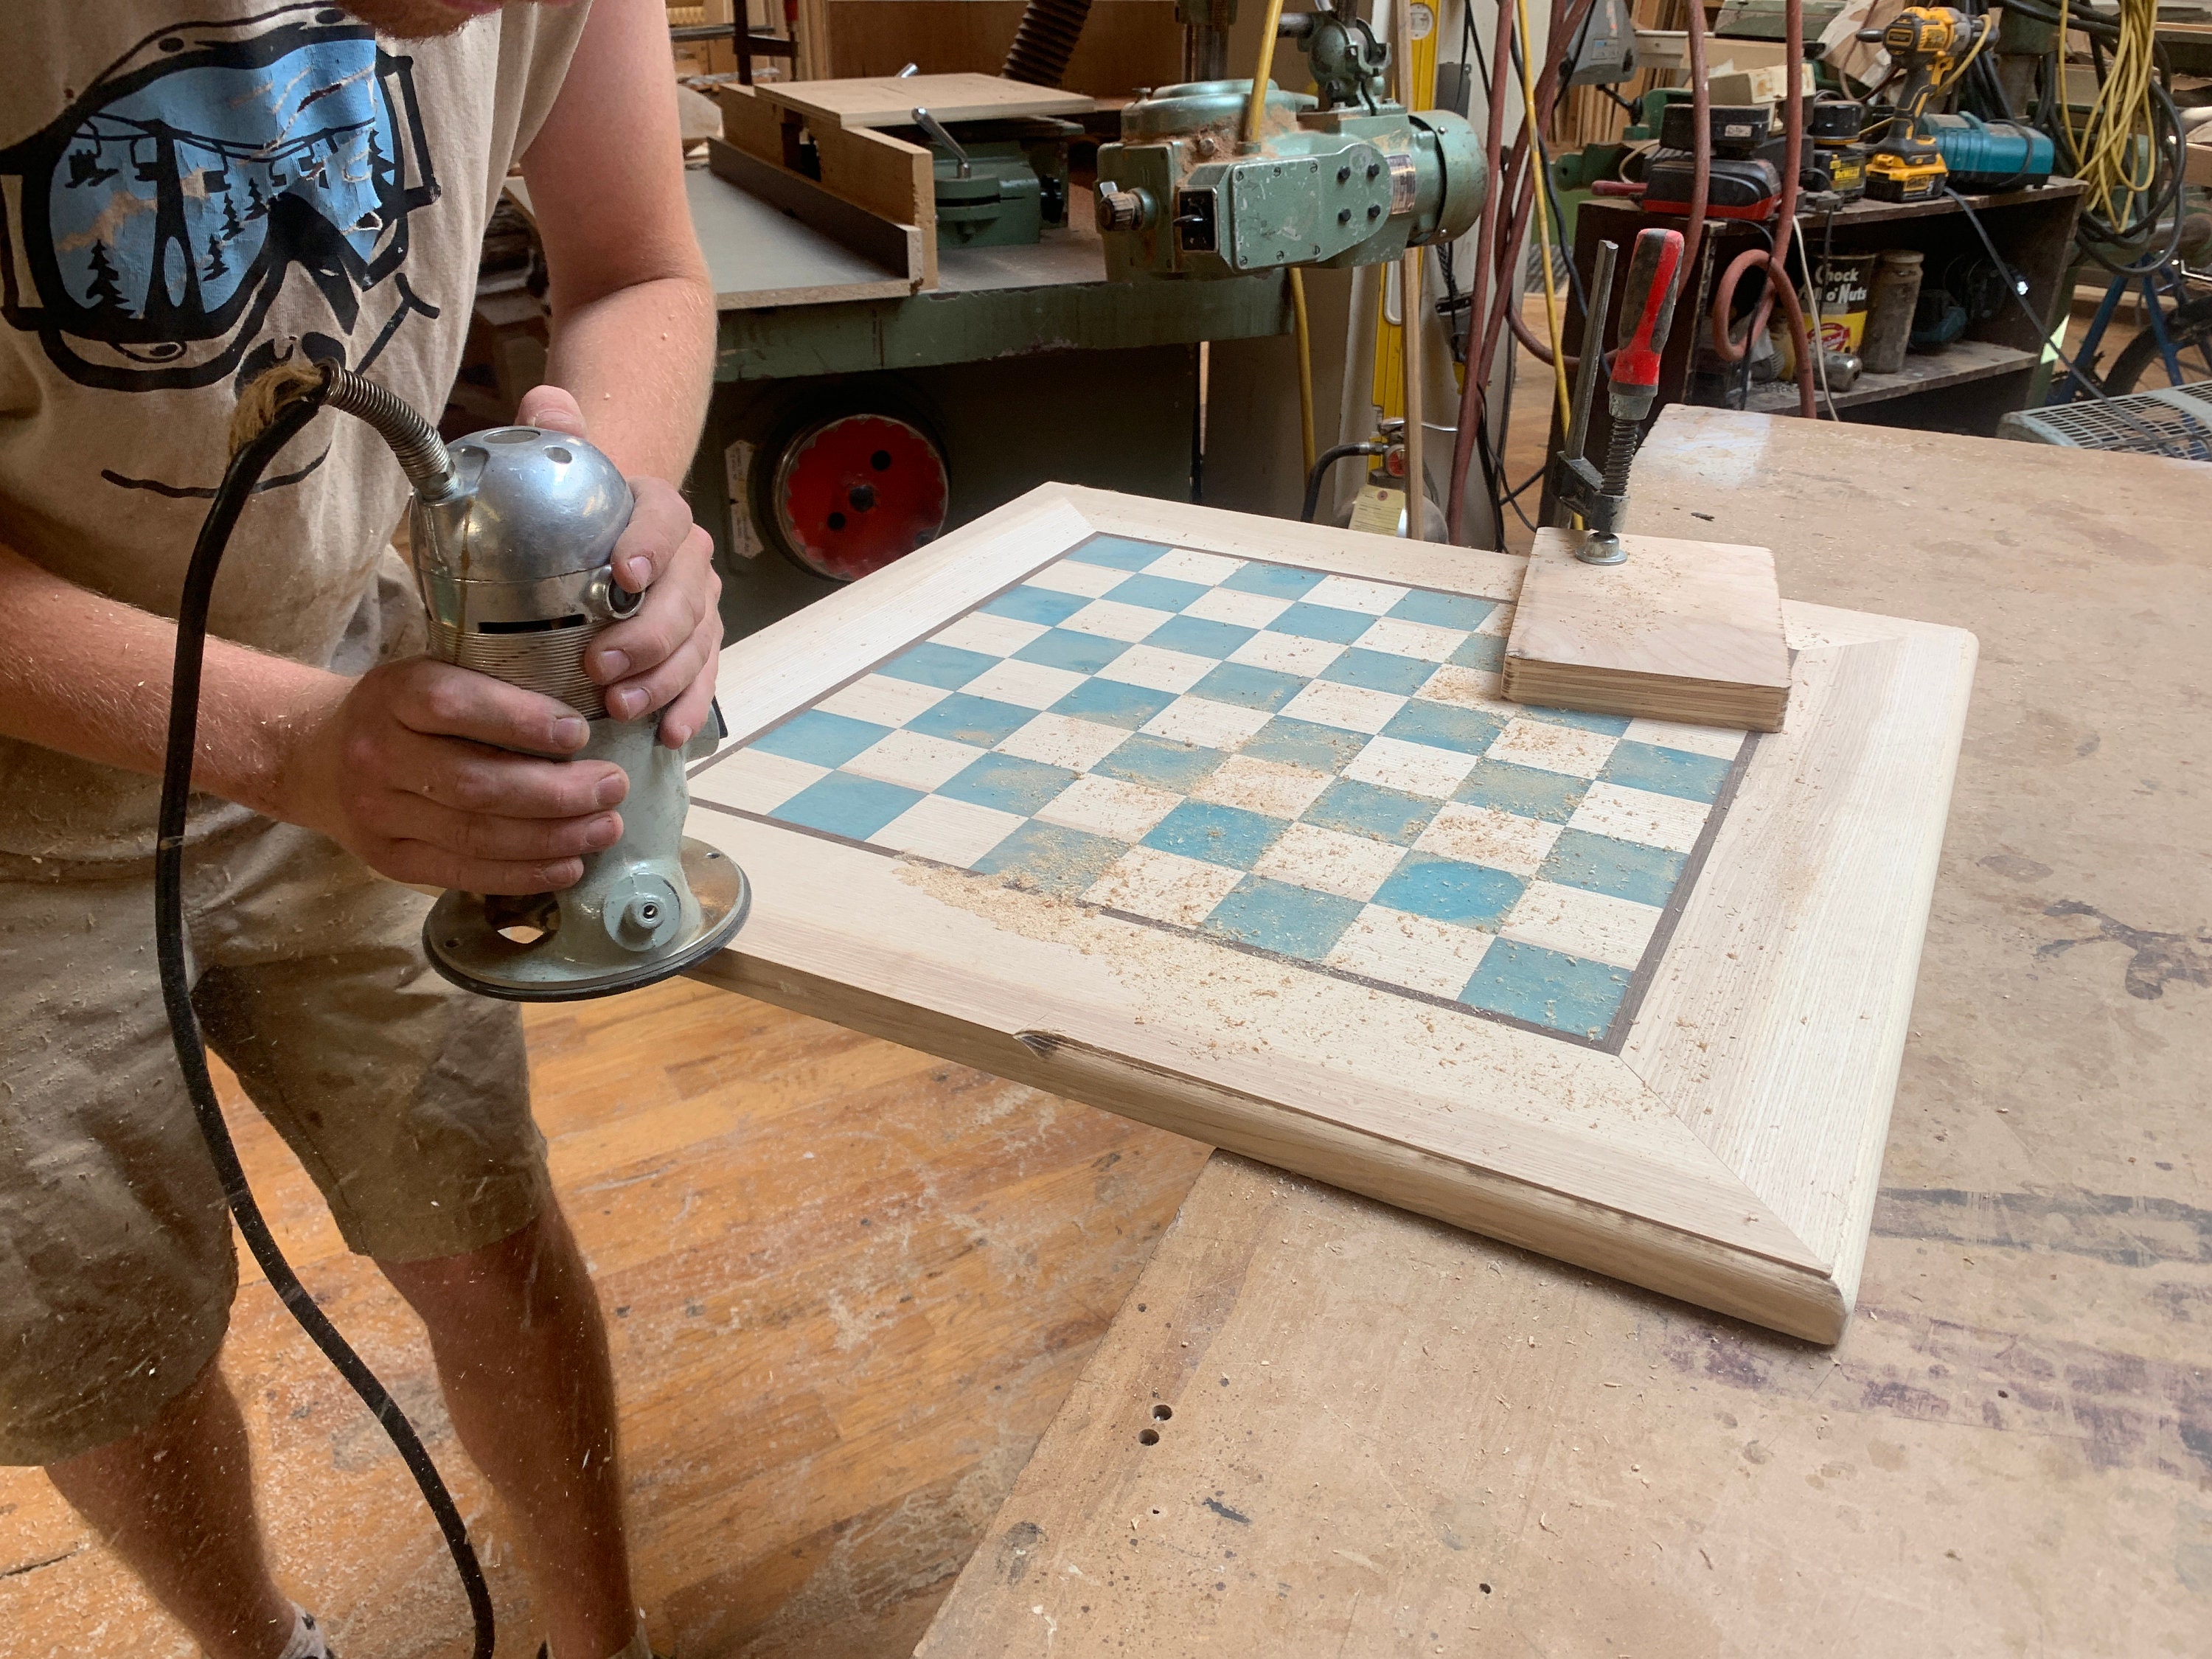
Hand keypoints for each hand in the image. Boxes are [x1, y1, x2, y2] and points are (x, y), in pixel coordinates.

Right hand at [277, 659, 628, 893]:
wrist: (313, 757)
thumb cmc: (399, 712)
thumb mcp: (428, 674)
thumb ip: (489, 687)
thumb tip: (589, 714)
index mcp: (393, 694)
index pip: (456, 705)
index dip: (522, 722)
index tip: (579, 733)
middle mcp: (378, 754)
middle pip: (476, 783)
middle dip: (557, 792)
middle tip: (612, 787)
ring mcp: (379, 814)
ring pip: (476, 835)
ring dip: (553, 837)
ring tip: (605, 828)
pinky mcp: (389, 860)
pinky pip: (464, 873)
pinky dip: (524, 873)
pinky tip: (569, 865)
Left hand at [518, 385, 721, 747]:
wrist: (603, 542)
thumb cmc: (578, 513)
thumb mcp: (563, 471)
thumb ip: (555, 434)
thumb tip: (548, 403)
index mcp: (658, 512)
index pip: (667, 519)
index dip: (650, 546)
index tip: (621, 576)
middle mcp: (689, 561)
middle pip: (686, 597)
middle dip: (648, 636)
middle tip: (600, 665)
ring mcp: (699, 609)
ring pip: (697, 645)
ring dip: (663, 680)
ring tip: (621, 707)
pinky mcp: (698, 651)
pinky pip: (704, 681)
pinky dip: (689, 707)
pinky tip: (667, 733)